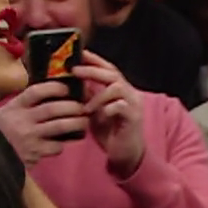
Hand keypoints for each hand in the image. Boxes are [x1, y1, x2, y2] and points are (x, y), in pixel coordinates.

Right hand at [0, 79, 88, 166]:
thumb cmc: (2, 130)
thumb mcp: (8, 111)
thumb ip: (26, 102)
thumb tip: (52, 90)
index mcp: (15, 106)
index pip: (37, 91)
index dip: (55, 87)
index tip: (67, 88)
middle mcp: (22, 120)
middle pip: (53, 108)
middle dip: (73, 106)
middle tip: (83, 106)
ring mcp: (29, 137)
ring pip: (60, 126)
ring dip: (77, 123)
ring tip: (85, 121)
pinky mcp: (34, 154)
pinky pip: (56, 146)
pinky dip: (63, 143)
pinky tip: (64, 141)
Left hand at [77, 53, 145, 178]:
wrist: (126, 154)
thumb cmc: (110, 132)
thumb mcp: (94, 112)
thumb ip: (88, 97)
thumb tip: (73, 83)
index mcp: (120, 89)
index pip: (108, 68)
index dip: (94, 59)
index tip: (79, 53)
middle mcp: (129, 93)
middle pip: (112, 73)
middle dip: (92, 70)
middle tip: (74, 70)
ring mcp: (134, 104)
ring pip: (116, 87)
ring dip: (97, 95)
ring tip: (85, 107)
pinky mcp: (134, 117)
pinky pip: (120, 106)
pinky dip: (106, 109)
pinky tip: (98, 117)